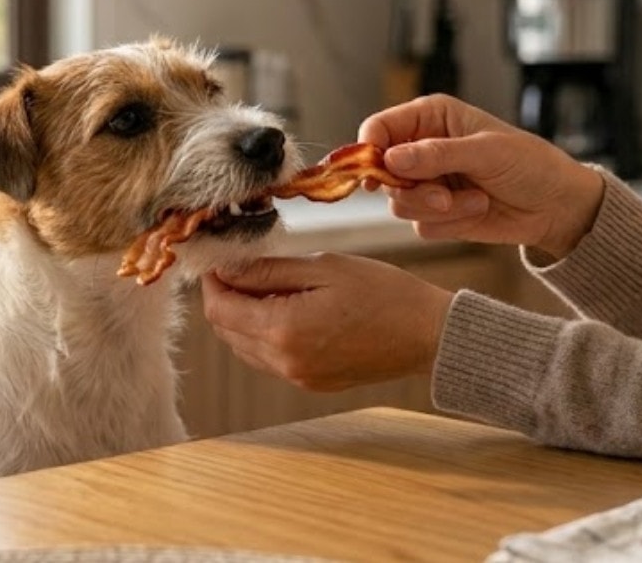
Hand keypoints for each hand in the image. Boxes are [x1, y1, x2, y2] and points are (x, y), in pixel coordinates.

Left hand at [201, 254, 453, 391]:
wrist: (427, 335)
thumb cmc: (383, 292)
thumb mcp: (323, 266)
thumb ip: (269, 270)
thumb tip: (226, 269)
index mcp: (283, 330)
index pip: (220, 308)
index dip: (213, 280)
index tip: (221, 258)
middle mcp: (284, 362)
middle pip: (226, 331)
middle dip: (226, 298)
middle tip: (243, 266)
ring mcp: (298, 377)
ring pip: (245, 347)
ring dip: (244, 317)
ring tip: (271, 285)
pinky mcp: (311, 383)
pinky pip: (269, 359)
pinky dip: (265, 333)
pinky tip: (289, 309)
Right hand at [359, 94, 604, 258]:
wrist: (556, 206)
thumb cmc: (529, 163)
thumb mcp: (486, 151)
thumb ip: (437, 154)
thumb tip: (391, 158)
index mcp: (430, 118)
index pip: (379, 129)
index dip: (369, 149)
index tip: (374, 172)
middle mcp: (422, 149)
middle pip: (381, 173)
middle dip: (412, 189)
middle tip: (443, 196)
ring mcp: (428, 183)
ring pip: (399, 203)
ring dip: (437, 208)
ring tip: (475, 201)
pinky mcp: (436, 214)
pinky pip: (421, 226)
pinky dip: (450, 224)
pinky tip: (478, 210)